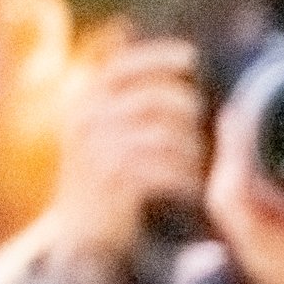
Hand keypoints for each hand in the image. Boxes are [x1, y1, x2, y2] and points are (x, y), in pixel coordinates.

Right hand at [47, 34, 205, 282]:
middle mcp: (86, 119)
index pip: (122, 65)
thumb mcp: (110, 126)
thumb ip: (134, 96)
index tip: (191, 55)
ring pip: (163, 135)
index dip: (158, 55)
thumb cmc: (109, 169)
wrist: (81, 227)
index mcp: (86, 100)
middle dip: (187, 107)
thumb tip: (177, 59)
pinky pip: (161, 169)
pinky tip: (193, 184)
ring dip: (190, 146)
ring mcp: (96, 150)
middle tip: (201, 123)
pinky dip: (184, 175)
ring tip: (199, 159)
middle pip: (153, 98)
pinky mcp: (110, 181)